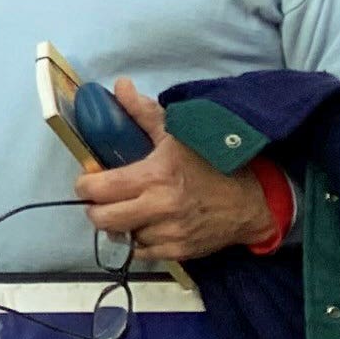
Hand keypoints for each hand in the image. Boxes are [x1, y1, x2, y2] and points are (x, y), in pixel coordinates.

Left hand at [75, 78, 275, 261]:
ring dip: (121, 225)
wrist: (254, 200)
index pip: (97, 189)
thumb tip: (120, 86)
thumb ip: (142, 112)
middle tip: (103, 199)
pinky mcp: (180, 251)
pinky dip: (140, 240)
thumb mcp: (178, 133)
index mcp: (155, 175)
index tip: (90, 180)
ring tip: (130, 210)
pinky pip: (142, 252)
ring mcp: (170, 232)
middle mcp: (160, 206)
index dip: (86, 185)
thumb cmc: (212, 163)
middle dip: (96, 209)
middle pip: (101, 219)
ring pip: (121, 236)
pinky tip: (148, 224)